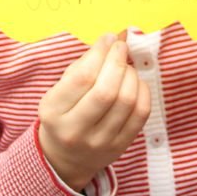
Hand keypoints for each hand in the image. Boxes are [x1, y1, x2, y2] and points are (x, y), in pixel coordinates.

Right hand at [38, 33, 150, 189]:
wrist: (66, 157)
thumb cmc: (64, 113)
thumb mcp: (61, 89)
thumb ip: (85, 63)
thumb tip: (113, 38)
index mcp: (53, 112)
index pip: (82, 77)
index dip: (100, 53)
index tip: (108, 39)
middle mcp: (74, 131)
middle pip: (106, 91)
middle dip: (118, 61)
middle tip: (121, 47)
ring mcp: (99, 142)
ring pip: (126, 101)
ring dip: (131, 75)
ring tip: (126, 67)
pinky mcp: (120, 147)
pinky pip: (141, 113)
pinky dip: (142, 90)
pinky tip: (135, 83)